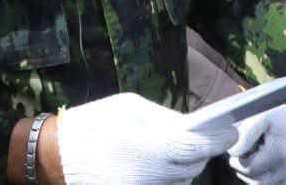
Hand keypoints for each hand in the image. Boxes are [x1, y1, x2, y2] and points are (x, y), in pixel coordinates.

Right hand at [57, 92, 237, 184]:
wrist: (56, 158)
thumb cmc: (92, 124)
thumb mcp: (129, 108)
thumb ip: (165, 119)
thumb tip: (193, 126)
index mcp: (150, 144)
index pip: (198, 145)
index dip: (219, 137)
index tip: (229, 129)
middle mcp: (152, 173)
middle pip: (194, 164)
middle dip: (201, 149)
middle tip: (201, 135)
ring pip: (182, 179)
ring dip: (183, 165)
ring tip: (170, 148)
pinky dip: (167, 175)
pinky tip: (158, 163)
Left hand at [228, 105, 285, 184]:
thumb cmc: (281, 116)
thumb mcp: (261, 117)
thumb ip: (244, 135)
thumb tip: (232, 152)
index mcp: (280, 151)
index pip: (250, 170)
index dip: (237, 164)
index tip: (234, 156)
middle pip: (259, 183)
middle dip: (246, 172)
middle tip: (241, 160)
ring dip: (256, 177)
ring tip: (253, 161)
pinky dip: (269, 180)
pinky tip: (264, 167)